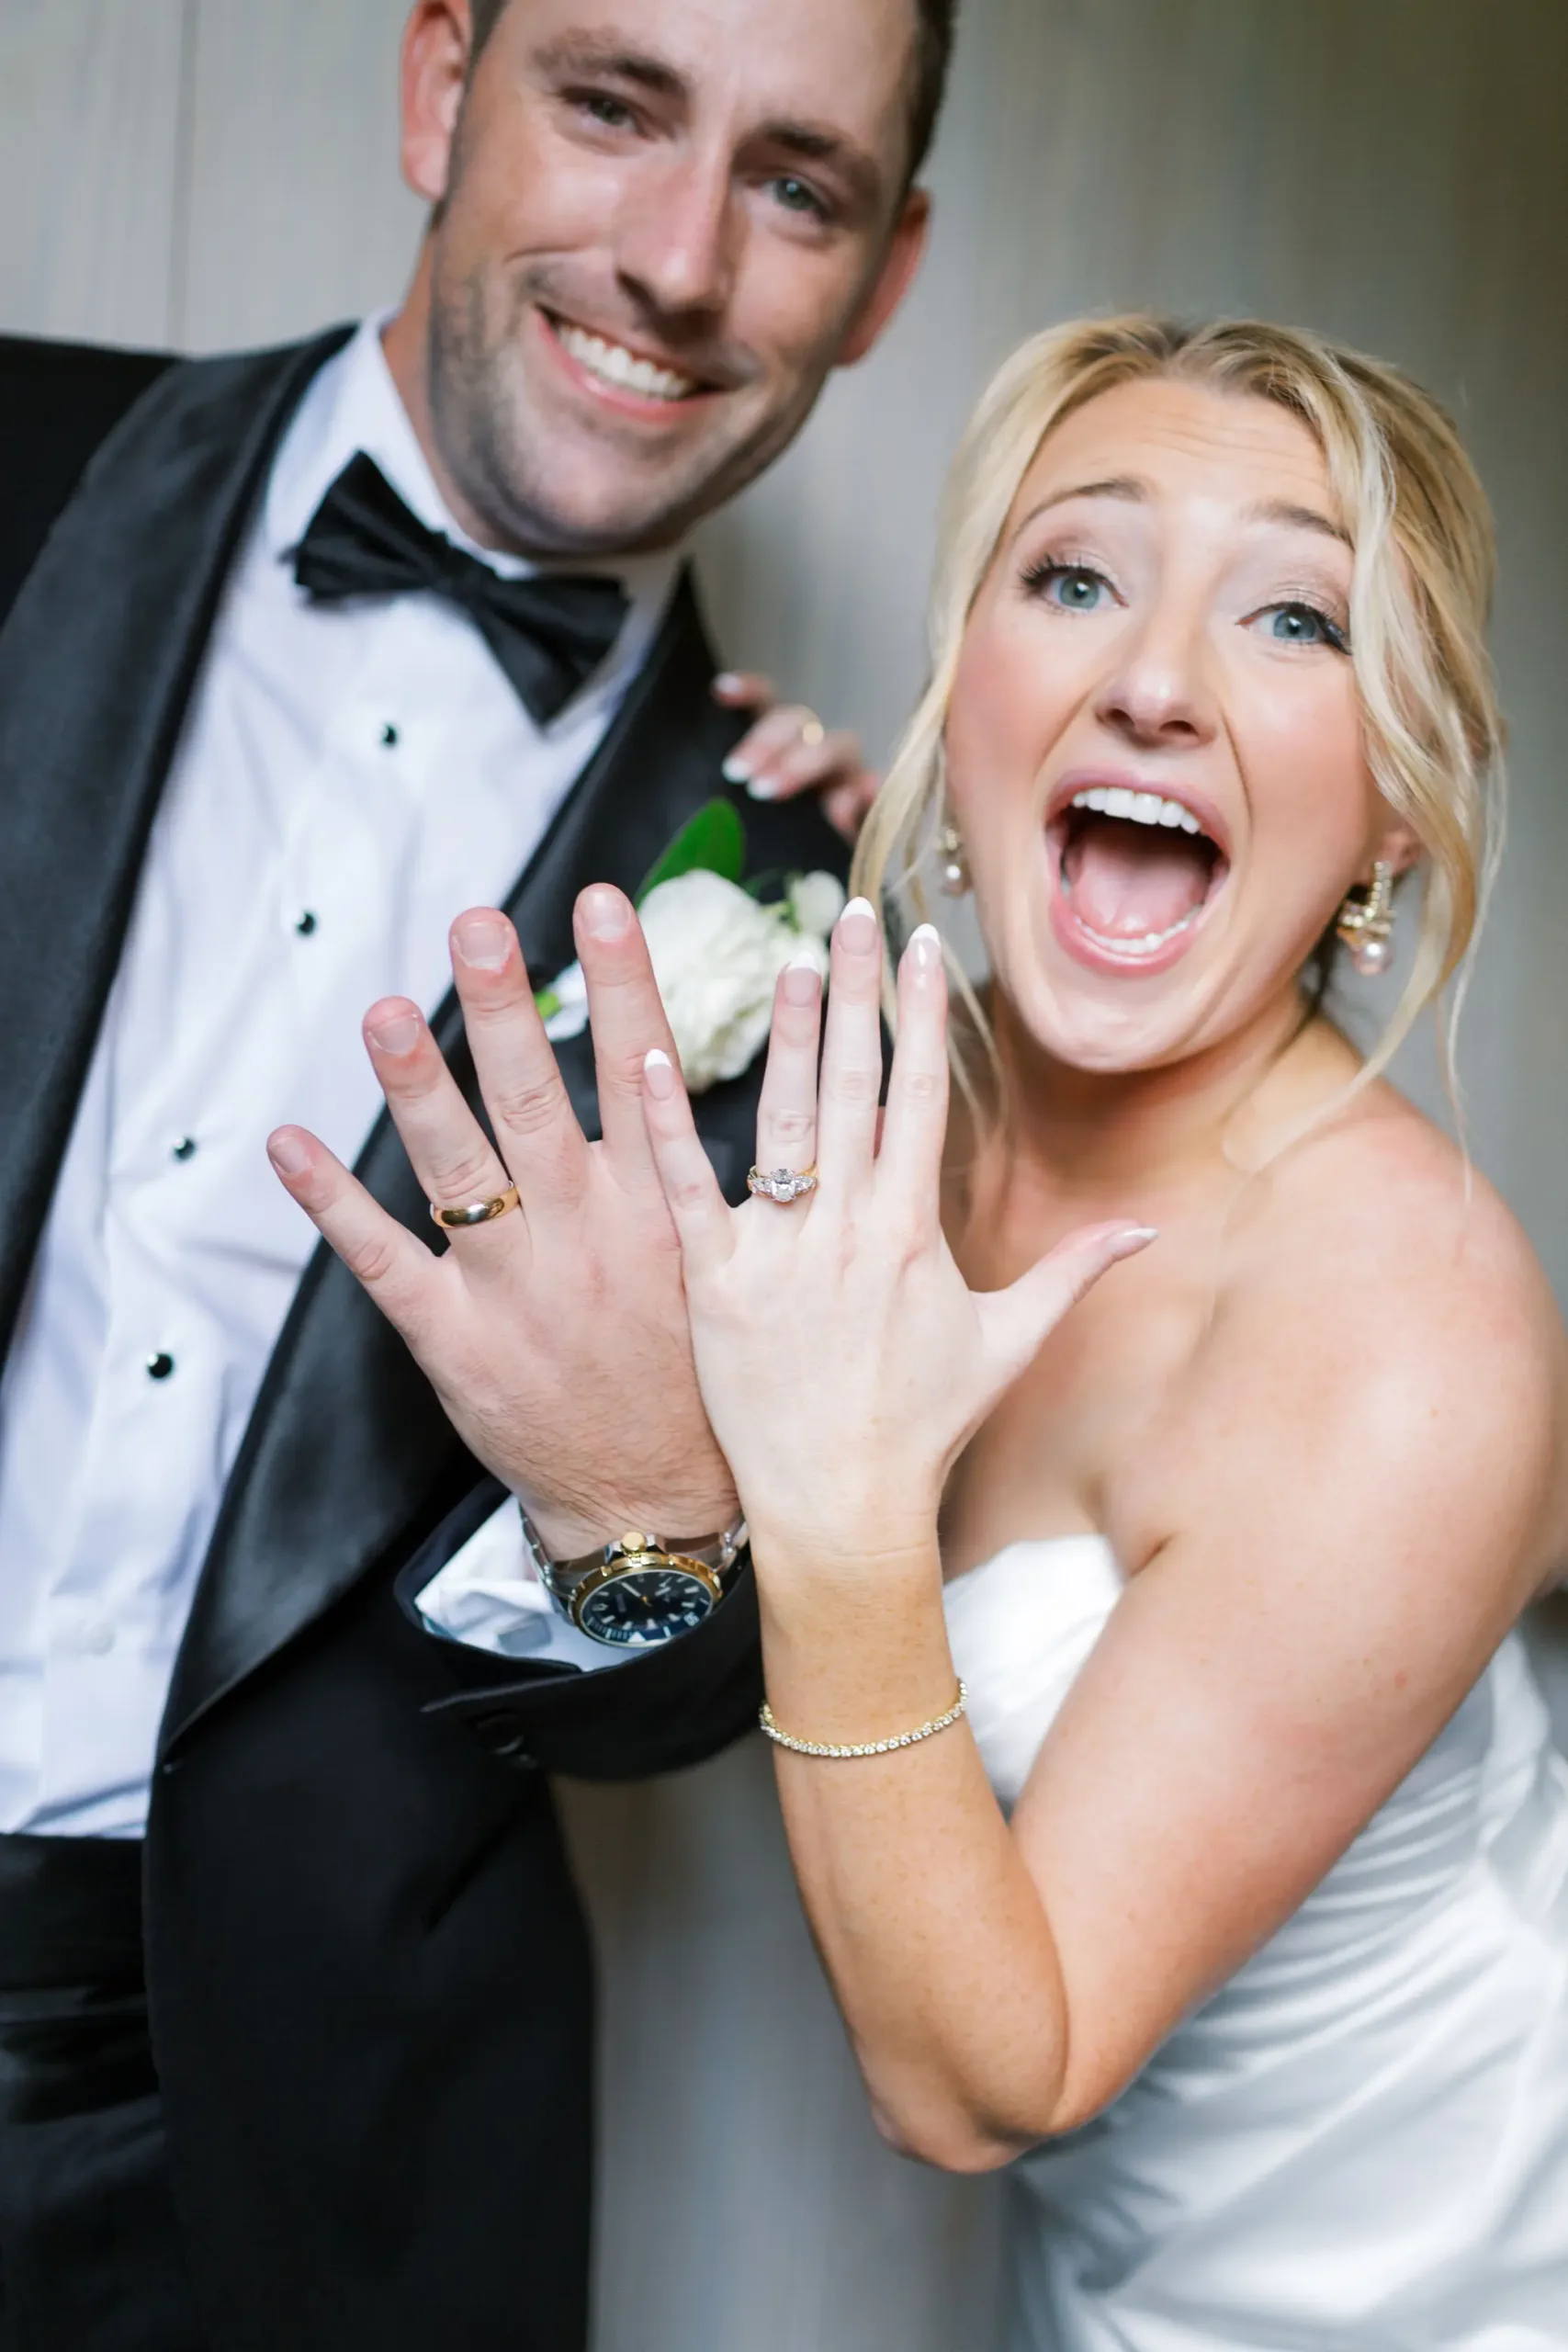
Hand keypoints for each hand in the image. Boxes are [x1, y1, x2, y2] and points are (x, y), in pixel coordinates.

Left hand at [266, 887, 734, 1557]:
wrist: (662, 1506)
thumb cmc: (696, 1375)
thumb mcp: (720, 1262)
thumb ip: (688, 1167)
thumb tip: (659, 1056)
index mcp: (663, 1204)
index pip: (644, 1068)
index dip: (621, 978)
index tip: (600, 900)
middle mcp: (588, 1232)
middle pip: (538, 1097)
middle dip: (507, 1004)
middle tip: (479, 924)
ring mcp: (516, 1284)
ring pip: (460, 1167)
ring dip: (418, 1085)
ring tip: (385, 1009)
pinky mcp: (455, 1339)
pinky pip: (383, 1261)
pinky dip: (332, 1203)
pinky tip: (289, 1145)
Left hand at [636, 898, 1154, 1564]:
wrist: (842, 1508)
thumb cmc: (923, 1430)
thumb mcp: (1008, 1345)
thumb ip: (1074, 1273)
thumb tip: (1151, 1228)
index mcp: (916, 1229)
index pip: (921, 1095)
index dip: (921, 1014)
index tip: (920, 946)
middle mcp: (851, 1227)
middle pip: (855, 1085)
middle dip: (856, 991)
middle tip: (850, 912)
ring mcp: (781, 1252)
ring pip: (783, 1122)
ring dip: (786, 1035)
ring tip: (787, 958)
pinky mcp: (716, 1285)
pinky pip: (688, 1192)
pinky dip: (669, 1127)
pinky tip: (648, 1060)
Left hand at [711, 672, 877, 841]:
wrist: (815, 892)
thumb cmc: (762, 849)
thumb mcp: (740, 824)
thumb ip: (727, 806)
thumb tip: (727, 789)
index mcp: (779, 745)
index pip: (766, 702)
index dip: (748, 691)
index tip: (720, 691)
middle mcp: (814, 751)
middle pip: (799, 721)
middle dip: (767, 741)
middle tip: (738, 774)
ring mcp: (848, 776)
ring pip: (838, 746)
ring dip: (803, 763)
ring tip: (770, 792)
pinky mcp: (873, 807)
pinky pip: (877, 791)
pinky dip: (867, 791)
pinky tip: (851, 804)